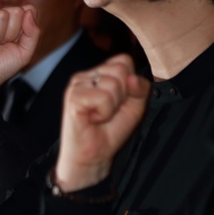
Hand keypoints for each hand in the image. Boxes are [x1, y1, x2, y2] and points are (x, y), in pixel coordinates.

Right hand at [0, 5, 39, 92]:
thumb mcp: (25, 52)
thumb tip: (29, 10)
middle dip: (11, 34)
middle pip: (17, 12)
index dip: (25, 30)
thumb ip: (33, 32)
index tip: (14, 44)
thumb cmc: (0, 67)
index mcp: (12, 20)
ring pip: (2, 15)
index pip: (29, 10)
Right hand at [56, 54, 149, 190]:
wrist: (93, 155)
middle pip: (120, 69)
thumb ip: (140, 88)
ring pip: (113, 83)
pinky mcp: (73, 97)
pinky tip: (93, 119)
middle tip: (109, 111)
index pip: (123, 60)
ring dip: (113, 106)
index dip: (131, 83)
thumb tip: (132, 78)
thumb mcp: (134, 106)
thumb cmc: (110, 130)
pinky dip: (104, 113)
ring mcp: (77, 84)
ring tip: (100, 116)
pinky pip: (103, 97)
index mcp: (99, 73)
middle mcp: (86, 75)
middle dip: (123, 95)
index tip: (121, 101)